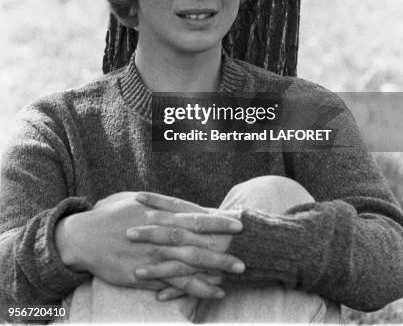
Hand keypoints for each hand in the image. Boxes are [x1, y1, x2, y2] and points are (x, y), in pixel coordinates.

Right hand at [55, 191, 243, 296]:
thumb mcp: (138, 201)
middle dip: (222, 246)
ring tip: (236, 273)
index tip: (239, 222)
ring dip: (214, 269)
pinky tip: (213, 292)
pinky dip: (194, 288)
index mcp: (159, 214)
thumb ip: (163, 205)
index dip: (218, 219)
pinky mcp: (143, 276)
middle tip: (245, 251)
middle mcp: (158, 235)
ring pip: (188, 264)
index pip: (195, 216)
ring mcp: (152, 256)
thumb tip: (186, 206)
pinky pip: (173, 284)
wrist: (86, 236)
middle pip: (196, 241)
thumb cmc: (113, 214)